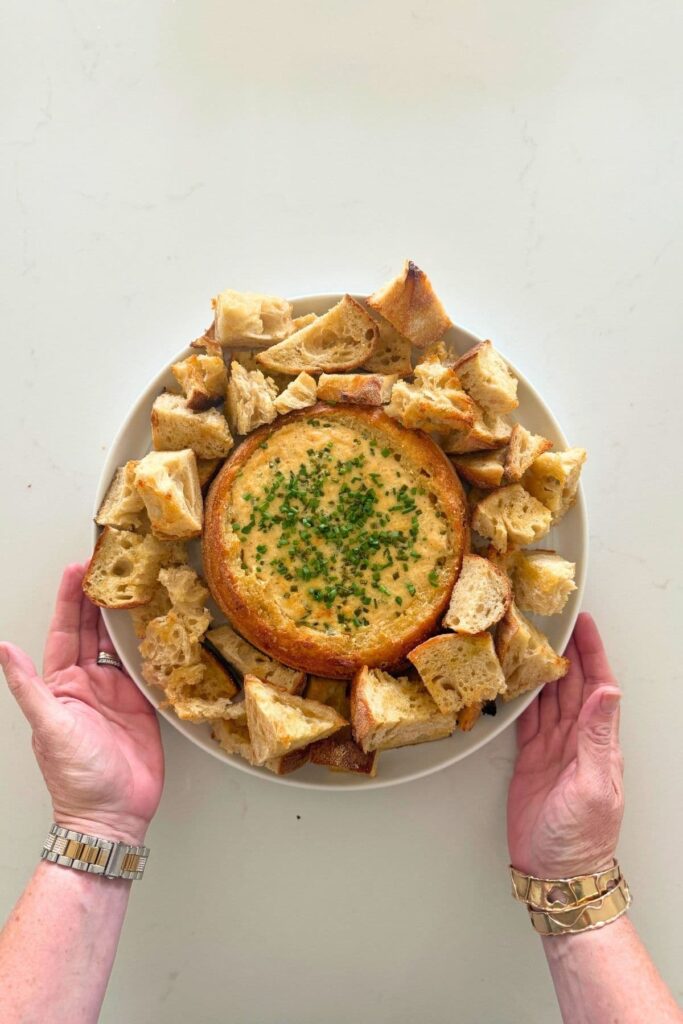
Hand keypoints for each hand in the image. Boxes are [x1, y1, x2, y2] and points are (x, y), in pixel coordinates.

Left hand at [0, 563, 163, 844]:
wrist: (111, 816)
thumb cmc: (75, 777)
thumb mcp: (49, 726)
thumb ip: (29, 686)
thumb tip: (2, 650)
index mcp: (62, 685)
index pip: (66, 630)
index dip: (71, 598)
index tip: (78, 567)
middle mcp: (89, 684)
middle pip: (95, 630)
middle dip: (101, 596)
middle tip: (113, 564)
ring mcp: (117, 694)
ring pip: (122, 645)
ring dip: (128, 617)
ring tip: (139, 585)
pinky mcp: (144, 706)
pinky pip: (149, 668)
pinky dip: (154, 646)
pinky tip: (162, 627)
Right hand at [507, 613, 623, 877]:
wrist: (556, 873)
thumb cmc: (581, 839)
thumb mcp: (594, 784)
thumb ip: (598, 736)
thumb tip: (607, 691)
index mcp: (599, 742)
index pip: (598, 685)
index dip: (592, 652)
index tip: (584, 623)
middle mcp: (578, 740)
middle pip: (572, 685)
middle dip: (566, 651)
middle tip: (551, 621)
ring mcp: (554, 749)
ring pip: (549, 698)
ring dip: (542, 670)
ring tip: (531, 641)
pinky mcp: (531, 761)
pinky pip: (527, 720)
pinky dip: (522, 698)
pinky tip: (516, 681)